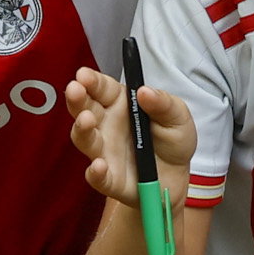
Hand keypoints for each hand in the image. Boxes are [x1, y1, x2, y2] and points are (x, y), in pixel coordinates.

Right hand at [66, 66, 198, 206]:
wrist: (178, 177)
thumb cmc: (173, 141)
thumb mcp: (178, 116)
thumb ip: (164, 103)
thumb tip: (145, 91)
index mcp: (121, 104)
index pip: (102, 88)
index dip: (91, 80)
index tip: (84, 75)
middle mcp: (107, 126)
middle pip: (85, 109)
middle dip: (77, 98)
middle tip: (75, 90)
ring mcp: (104, 152)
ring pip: (84, 139)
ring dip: (82, 129)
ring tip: (86, 120)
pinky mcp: (109, 179)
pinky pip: (98, 177)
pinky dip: (95, 172)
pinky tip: (99, 165)